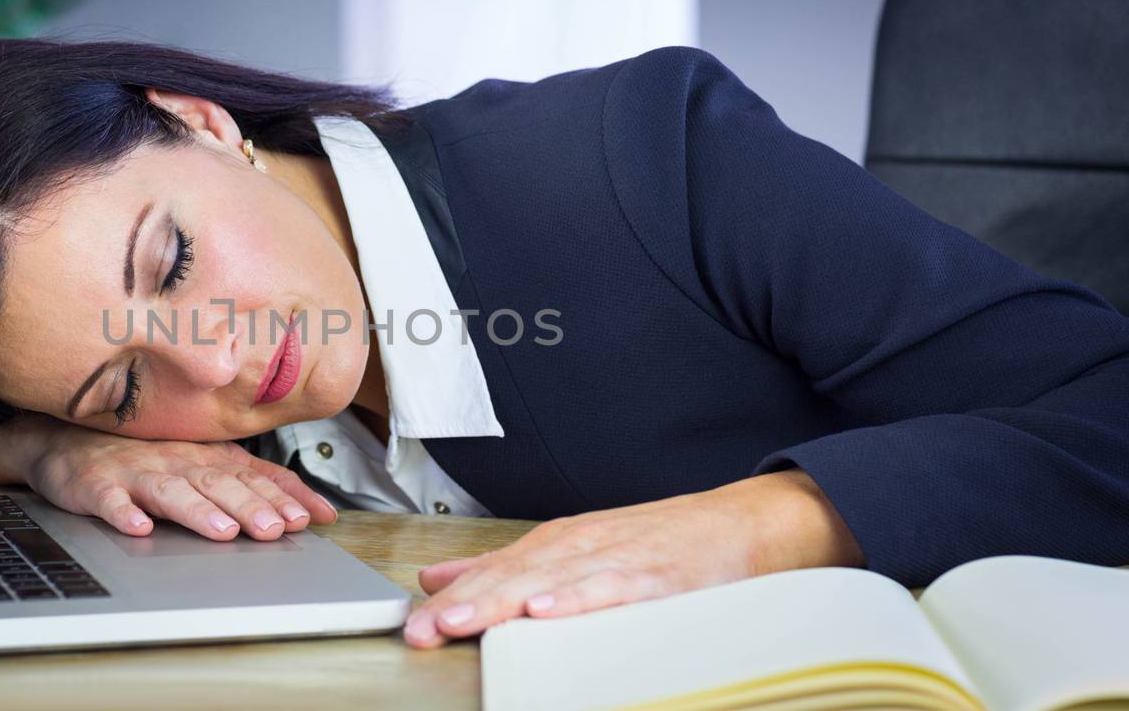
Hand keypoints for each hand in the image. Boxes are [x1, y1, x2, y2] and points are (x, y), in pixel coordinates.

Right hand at [0, 412, 336, 540]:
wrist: (68, 438)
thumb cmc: (146, 454)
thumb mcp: (207, 462)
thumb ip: (259, 484)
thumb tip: (316, 510)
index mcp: (206, 458)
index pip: (252, 476)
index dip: (281, 496)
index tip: (309, 518)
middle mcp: (177, 462)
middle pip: (218, 484)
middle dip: (250, 506)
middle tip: (274, 528)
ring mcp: (136, 472)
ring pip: (171, 492)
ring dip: (197, 511)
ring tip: (221, 531)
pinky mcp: (96, 484)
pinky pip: (109, 500)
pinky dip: (122, 512)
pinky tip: (136, 527)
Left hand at [402, 469, 863, 647]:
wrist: (745, 524)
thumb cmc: (661, 543)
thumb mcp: (574, 550)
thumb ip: (505, 567)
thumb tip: (439, 579)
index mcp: (556, 545)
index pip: (492, 573)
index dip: (449, 599)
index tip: (409, 624)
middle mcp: (579, 548)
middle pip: (509, 578)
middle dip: (461, 605)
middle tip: (420, 629)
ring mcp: (618, 559)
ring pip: (549, 582)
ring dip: (501, 602)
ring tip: (460, 622)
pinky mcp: (658, 577)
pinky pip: (613, 590)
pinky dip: (578, 599)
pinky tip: (547, 612)